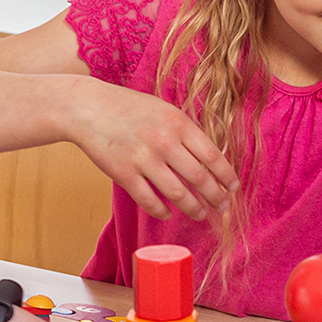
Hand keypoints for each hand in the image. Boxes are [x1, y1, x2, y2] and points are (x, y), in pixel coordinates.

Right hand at [68, 81, 236, 221]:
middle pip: (199, 178)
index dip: (226, 175)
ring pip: (177, 194)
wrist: (88, 108)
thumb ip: (185, 131)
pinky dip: (162, 211)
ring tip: (200, 214)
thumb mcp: (164, 110)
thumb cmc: (129, 107)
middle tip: (222, 207)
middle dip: (215, 197)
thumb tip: (211, 158)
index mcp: (177, 123)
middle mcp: (164, 142)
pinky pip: (149, 201)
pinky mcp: (123, 174)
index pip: (211, 156)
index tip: (233, 187)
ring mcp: (143, 159)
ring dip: (193, 209)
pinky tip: (168, 213)